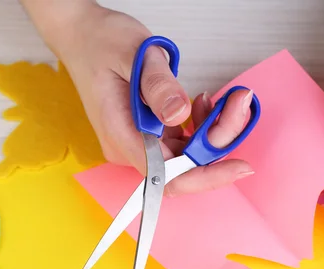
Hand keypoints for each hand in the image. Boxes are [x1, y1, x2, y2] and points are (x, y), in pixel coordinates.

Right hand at [20, 1, 253, 196]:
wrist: (84, 36)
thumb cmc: (102, 42)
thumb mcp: (134, 54)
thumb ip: (157, 86)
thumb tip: (179, 115)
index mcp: (121, 135)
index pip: (167, 175)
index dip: (205, 176)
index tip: (239, 166)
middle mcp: (129, 147)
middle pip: (183, 166)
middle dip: (218, 142)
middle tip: (238, 105)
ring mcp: (139, 143)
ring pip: (187, 155)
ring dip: (213, 132)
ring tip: (225, 100)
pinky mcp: (148, 135)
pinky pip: (183, 142)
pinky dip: (201, 126)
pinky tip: (201, 103)